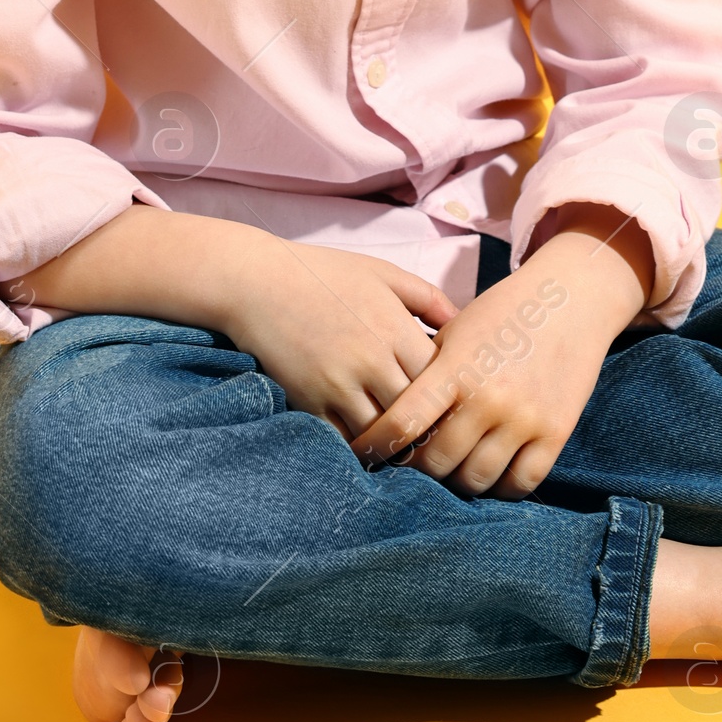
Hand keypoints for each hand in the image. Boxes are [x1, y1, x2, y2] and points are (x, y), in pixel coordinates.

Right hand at [222, 240, 455, 437]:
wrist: (257, 282)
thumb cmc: (326, 275)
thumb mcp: (384, 275)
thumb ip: (429, 298)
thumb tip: (464, 326)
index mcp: (396, 329)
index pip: (443, 381)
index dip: (452, 395)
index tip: (453, 401)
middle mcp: (372, 360)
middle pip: (417, 413)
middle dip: (429, 426)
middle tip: (437, 434)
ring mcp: (339, 384)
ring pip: (383, 434)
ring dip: (395, 442)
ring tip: (406, 445)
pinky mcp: (310, 402)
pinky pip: (345, 440)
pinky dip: (360, 447)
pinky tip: (368, 444)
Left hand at [352, 213, 652, 498]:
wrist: (571, 298)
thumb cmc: (503, 313)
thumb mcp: (456, 330)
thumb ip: (425, 373)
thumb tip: (386, 416)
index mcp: (456, 368)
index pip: (403, 424)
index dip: (376, 447)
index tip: (365, 455)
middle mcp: (489, 397)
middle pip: (437, 463)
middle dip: (419, 470)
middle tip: (414, 466)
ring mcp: (525, 418)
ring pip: (476, 480)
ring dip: (458, 483)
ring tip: (451, 471)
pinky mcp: (556, 432)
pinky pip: (521, 483)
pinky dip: (501, 489)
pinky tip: (491, 475)